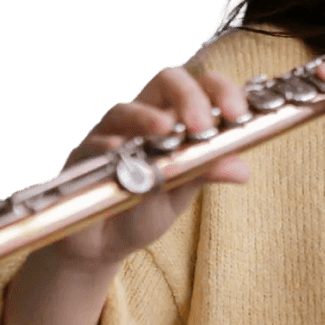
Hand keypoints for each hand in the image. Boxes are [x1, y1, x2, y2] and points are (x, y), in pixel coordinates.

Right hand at [46, 62, 252, 269]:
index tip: (237, 114)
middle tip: (202, 126)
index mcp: (175, 119)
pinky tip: (119, 153)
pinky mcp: (83, 159)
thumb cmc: (144, 207)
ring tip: (165, 128)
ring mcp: (110, 136)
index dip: (220, 91)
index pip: (200, 87)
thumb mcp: (183, 190)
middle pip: (165, 81)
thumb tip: (241, 169)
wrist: (103, 243)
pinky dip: (107, 148)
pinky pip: (92, 147)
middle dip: (188, 96)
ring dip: (145, 117)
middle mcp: (143, 119)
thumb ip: (206, 172)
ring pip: (123, 111)